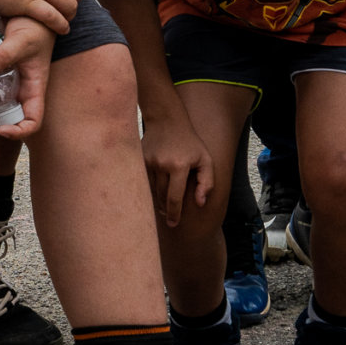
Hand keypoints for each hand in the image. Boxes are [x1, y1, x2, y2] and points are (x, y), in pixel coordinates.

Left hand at [0, 14, 53, 138]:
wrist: (28, 11)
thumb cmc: (35, 27)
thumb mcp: (22, 40)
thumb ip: (4, 55)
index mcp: (33, 90)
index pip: (31, 122)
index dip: (17, 132)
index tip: (1, 128)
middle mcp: (18, 91)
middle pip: (2, 118)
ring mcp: (4, 83)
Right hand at [140, 110, 213, 226]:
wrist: (167, 120)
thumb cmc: (190, 142)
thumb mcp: (205, 159)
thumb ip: (206, 182)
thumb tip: (200, 203)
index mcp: (178, 166)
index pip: (174, 198)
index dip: (174, 214)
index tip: (173, 224)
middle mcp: (161, 164)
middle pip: (161, 196)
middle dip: (165, 209)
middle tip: (170, 219)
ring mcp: (148, 162)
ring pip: (151, 190)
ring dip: (157, 200)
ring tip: (164, 208)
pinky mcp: (139, 159)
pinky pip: (144, 181)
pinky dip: (150, 188)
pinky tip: (156, 192)